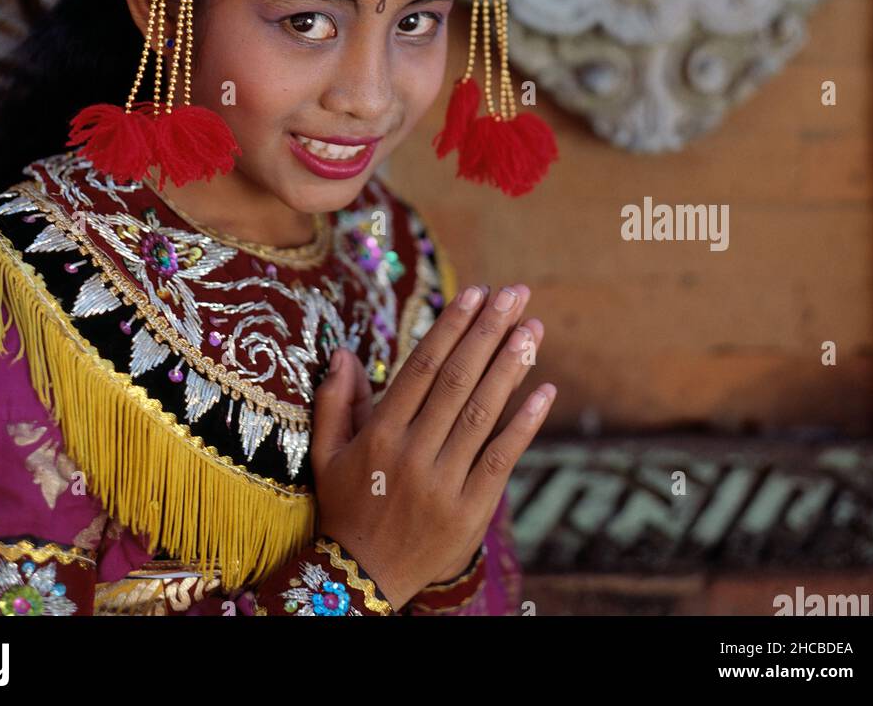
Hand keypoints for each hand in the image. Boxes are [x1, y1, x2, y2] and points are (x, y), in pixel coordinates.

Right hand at [311, 282, 553, 610]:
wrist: (362, 579)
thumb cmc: (345, 507)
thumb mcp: (326, 454)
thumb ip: (334, 401)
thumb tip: (343, 351)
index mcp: (379, 434)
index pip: (421, 367)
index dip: (451, 327)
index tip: (475, 293)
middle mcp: (412, 452)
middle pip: (457, 380)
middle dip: (488, 332)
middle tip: (514, 294)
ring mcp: (443, 482)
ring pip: (482, 413)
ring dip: (511, 367)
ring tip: (533, 329)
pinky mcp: (471, 510)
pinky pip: (502, 458)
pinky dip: (526, 424)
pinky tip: (546, 391)